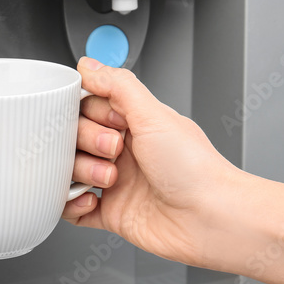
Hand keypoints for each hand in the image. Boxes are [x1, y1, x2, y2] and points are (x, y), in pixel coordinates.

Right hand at [62, 57, 283, 283]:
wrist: (212, 218)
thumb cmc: (196, 169)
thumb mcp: (154, 115)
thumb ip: (118, 85)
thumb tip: (89, 64)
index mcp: (136, 122)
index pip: (89, 106)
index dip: (90, 113)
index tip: (107, 120)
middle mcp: (125, 150)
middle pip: (75, 137)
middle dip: (87, 142)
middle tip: (114, 150)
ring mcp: (117, 182)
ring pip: (71, 169)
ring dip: (82, 172)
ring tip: (110, 179)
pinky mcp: (112, 213)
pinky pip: (73, 207)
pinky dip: (72, 204)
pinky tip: (92, 200)